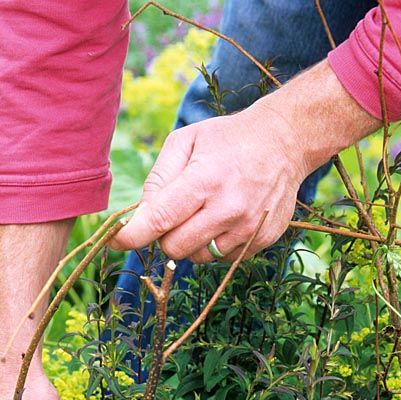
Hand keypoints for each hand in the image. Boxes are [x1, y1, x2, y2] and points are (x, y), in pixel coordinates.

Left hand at [111, 60, 379, 261]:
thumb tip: (141, 216)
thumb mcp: (186, 142)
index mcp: (204, 180)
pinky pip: (224, 258)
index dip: (132, 235)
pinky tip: (227, 219)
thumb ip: (158, 178)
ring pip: (199, 257)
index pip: (159, 219)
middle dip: (165, 236)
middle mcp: (228, 208)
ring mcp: (248, 228)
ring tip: (205, 213)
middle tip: (174, 215)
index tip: (115, 240)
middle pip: (175, 247)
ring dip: (192, 242)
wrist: (286, 141)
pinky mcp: (263, 240)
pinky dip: (217, 244)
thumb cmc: (227, 140)